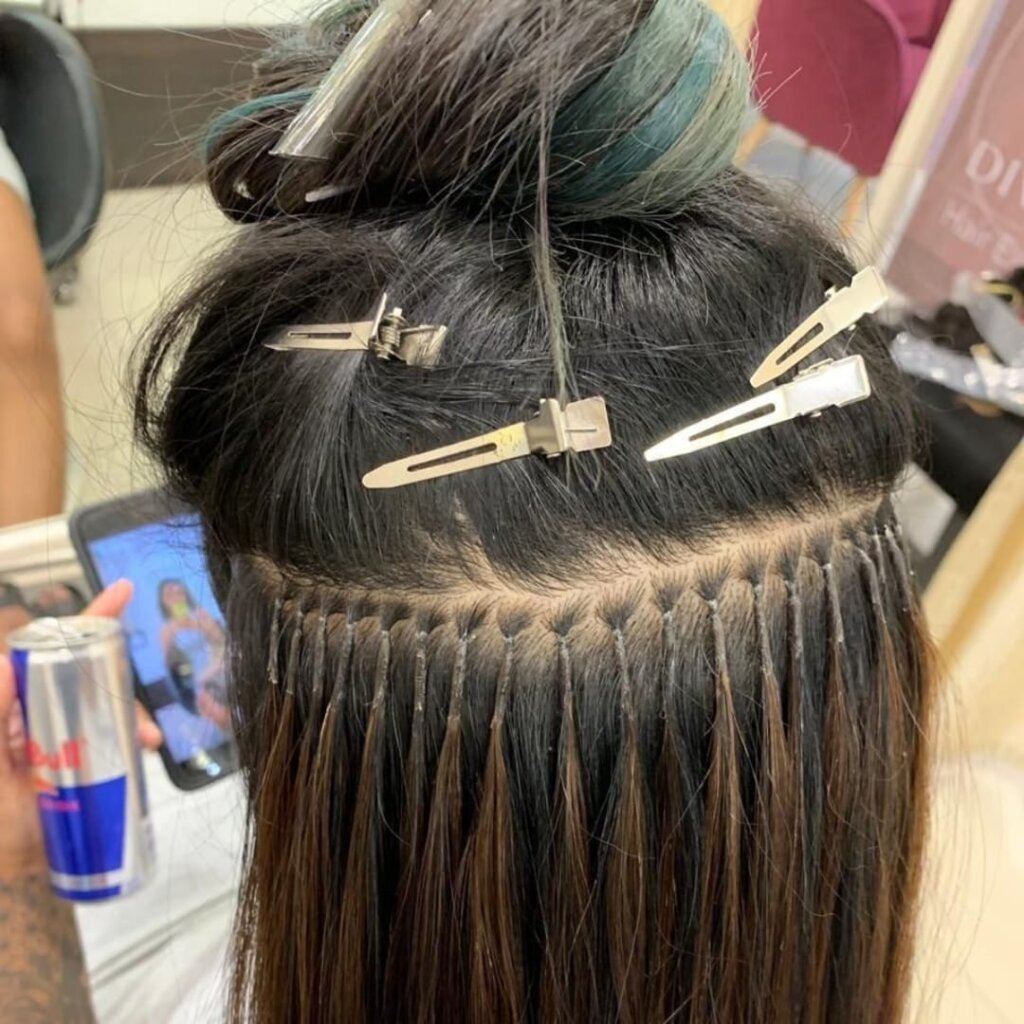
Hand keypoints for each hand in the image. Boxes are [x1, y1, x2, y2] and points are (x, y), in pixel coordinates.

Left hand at [0, 581, 161, 874]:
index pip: (56, 657)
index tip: (124, 591)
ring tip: (148, 748)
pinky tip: (144, 762)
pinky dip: (133, 755)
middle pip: (95, 689)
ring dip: (134, 728)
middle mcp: (45, 724)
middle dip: (126, 699)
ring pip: (110, 722)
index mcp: (18, 711)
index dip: (91, 621)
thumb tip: (3, 662)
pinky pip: (116, 757)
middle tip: (146, 730)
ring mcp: (66, 752)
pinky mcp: (85, 782)